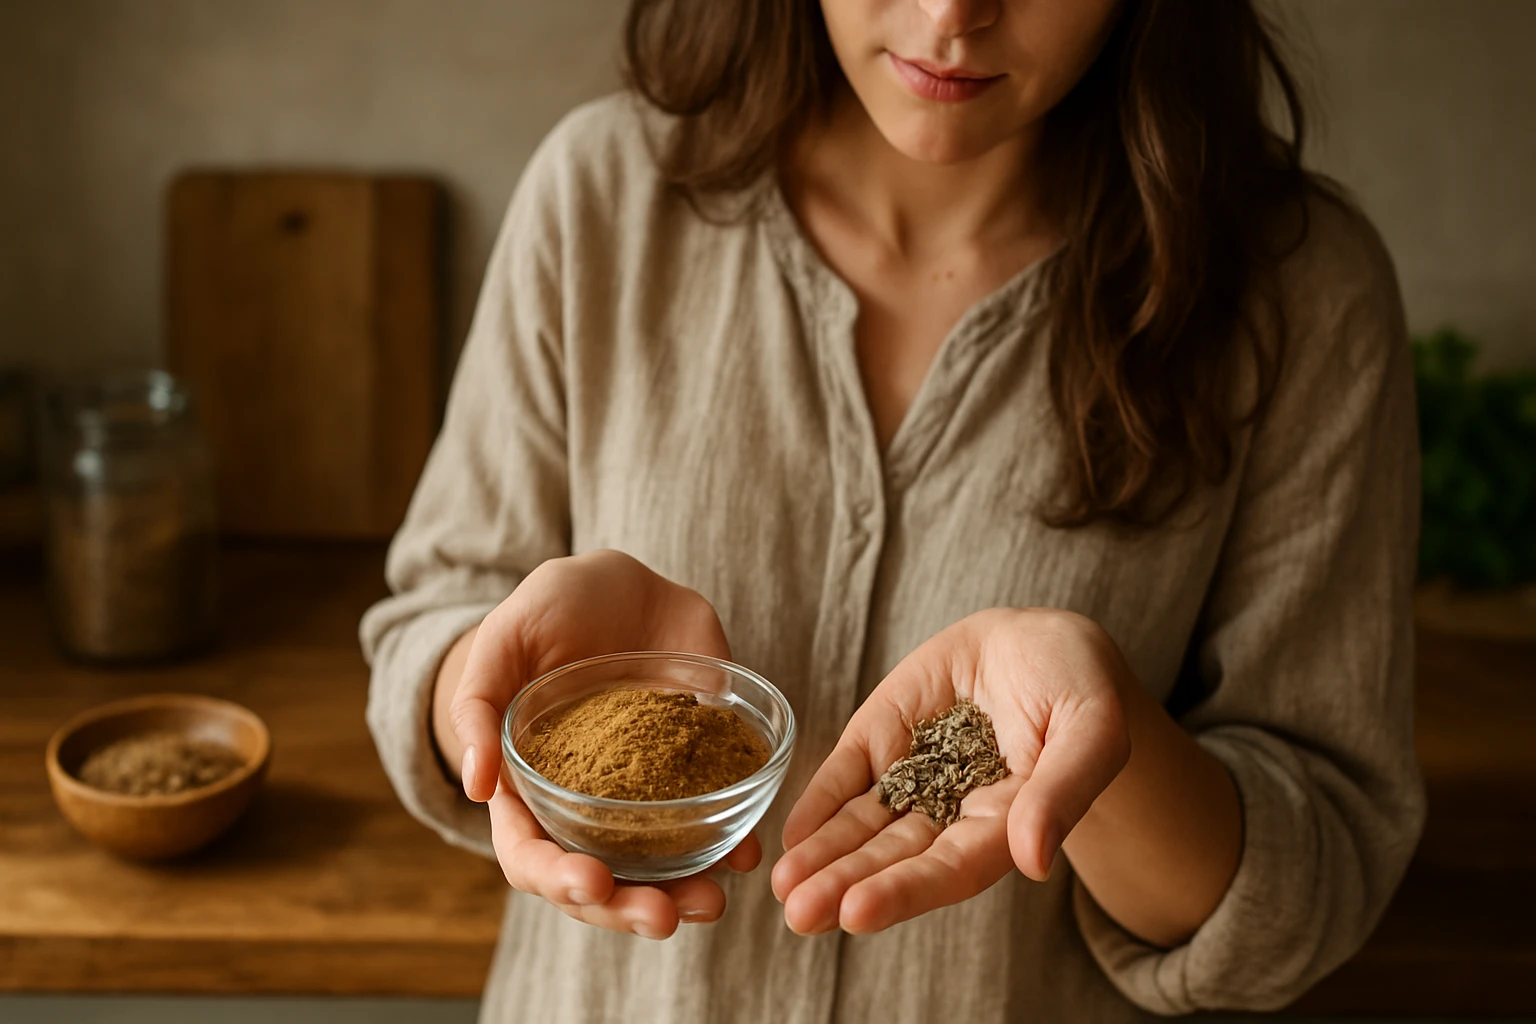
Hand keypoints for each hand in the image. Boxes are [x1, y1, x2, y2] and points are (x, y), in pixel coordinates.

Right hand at [450, 549, 761, 938]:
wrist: (624, 582)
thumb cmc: (551, 609)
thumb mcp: (505, 640)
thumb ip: (479, 704)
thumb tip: (476, 785)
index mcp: (529, 787)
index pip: (531, 856)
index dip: (557, 879)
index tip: (592, 883)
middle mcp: (585, 806)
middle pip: (597, 883)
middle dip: (626, 909)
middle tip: (663, 916)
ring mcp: (641, 796)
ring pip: (655, 868)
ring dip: (681, 895)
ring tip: (710, 903)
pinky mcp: (692, 772)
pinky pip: (711, 822)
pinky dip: (729, 845)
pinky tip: (747, 852)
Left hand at [771, 608, 1130, 934]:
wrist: (1041, 640)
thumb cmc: (1080, 687)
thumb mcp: (1092, 729)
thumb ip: (1062, 792)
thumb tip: (1034, 860)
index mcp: (1008, 822)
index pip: (954, 867)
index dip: (907, 890)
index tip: (857, 912)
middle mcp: (953, 811)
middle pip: (897, 858)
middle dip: (846, 886)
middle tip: (801, 913)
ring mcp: (913, 774)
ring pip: (864, 825)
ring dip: (824, 857)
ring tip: (785, 887)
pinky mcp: (882, 737)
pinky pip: (847, 775)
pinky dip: (818, 803)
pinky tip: (791, 836)